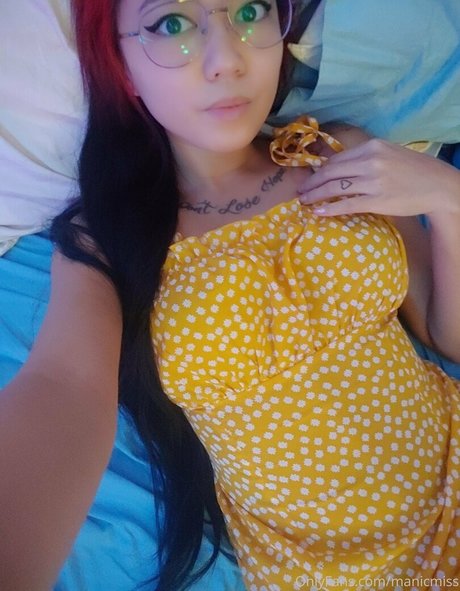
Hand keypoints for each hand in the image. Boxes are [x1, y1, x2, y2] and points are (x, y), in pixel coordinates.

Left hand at [298, 138, 459, 217]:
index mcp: (372, 147)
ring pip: (335, 188)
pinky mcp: (377, 200)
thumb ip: (365, 158)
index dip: (320, 170)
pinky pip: (347, 205)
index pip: (337, 159)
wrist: (437, 185)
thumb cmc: (413, 170)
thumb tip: (338, 167)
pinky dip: (330, 209)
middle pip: (331, 172)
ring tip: (304, 201)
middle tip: (300, 191)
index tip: (310, 177)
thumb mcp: (388, 154)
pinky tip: (318, 212)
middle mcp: (371, 161)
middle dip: (312, 182)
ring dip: (315, 195)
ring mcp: (373, 182)